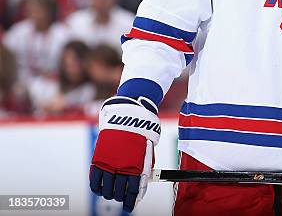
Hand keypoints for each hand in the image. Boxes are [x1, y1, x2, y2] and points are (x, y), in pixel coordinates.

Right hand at [89, 96, 160, 212]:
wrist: (129, 114)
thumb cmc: (142, 133)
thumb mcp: (147, 151)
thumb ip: (143, 168)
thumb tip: (140, 184)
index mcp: (137, 165)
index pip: (133, 190)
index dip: (130, 201)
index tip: (129, 207)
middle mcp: (122, 165)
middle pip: (119, 191)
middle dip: (120, 197)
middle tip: (121, 198)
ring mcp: (109, 162)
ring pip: (106, 188)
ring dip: (109, 194)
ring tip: (111, 194)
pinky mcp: (99, 157)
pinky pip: (95, 178)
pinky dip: (96, 187)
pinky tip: (100, 189)